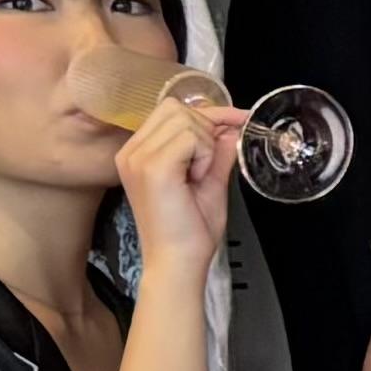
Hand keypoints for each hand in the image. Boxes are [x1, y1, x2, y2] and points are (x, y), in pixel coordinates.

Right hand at [114, 79, 240, 277]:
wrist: (178, 262)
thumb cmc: (189, 232)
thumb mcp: (210, 183)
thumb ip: (217, 153)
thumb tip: (229, 128)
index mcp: (138, 154)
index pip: (171, 111)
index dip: (209, 112)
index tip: (239, 118)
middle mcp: (131, 152)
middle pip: (176, 108)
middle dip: (205, 131)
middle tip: (204, 168)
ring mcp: (138, 157)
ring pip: (186, 120)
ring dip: (204, 146)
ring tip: (196, 177)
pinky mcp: (151, 166)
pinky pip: (190, 137)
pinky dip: (204, 155)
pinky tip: (195, 179)